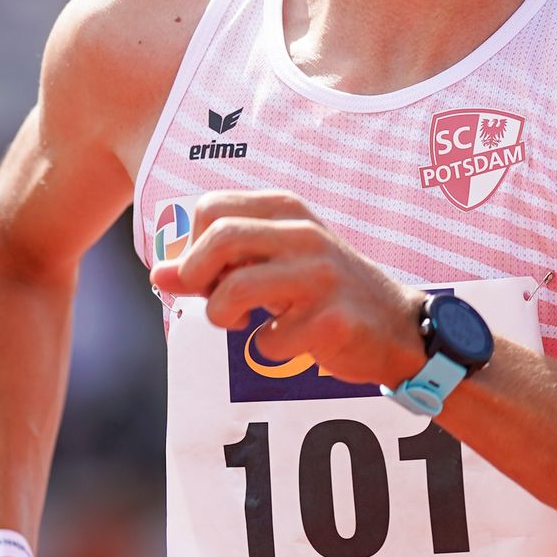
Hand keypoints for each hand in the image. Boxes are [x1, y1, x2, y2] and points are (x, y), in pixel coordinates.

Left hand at [149, 190, 424, 388]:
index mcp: (287, 210)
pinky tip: (288, 341)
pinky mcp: (331, 321)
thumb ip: (217, 264)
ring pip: (236, 289)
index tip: (206, 272)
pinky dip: (266, 349)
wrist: (398, 326)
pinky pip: (268, 340)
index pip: (209, 207)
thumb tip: (158, 273)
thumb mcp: (274, 262)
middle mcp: (305, 234)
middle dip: (197, 276)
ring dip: (222, 315)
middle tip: (210, 299)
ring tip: (240, 322)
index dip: (192, 245)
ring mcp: (321, 277)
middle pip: (218, 239)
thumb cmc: (323, 290)